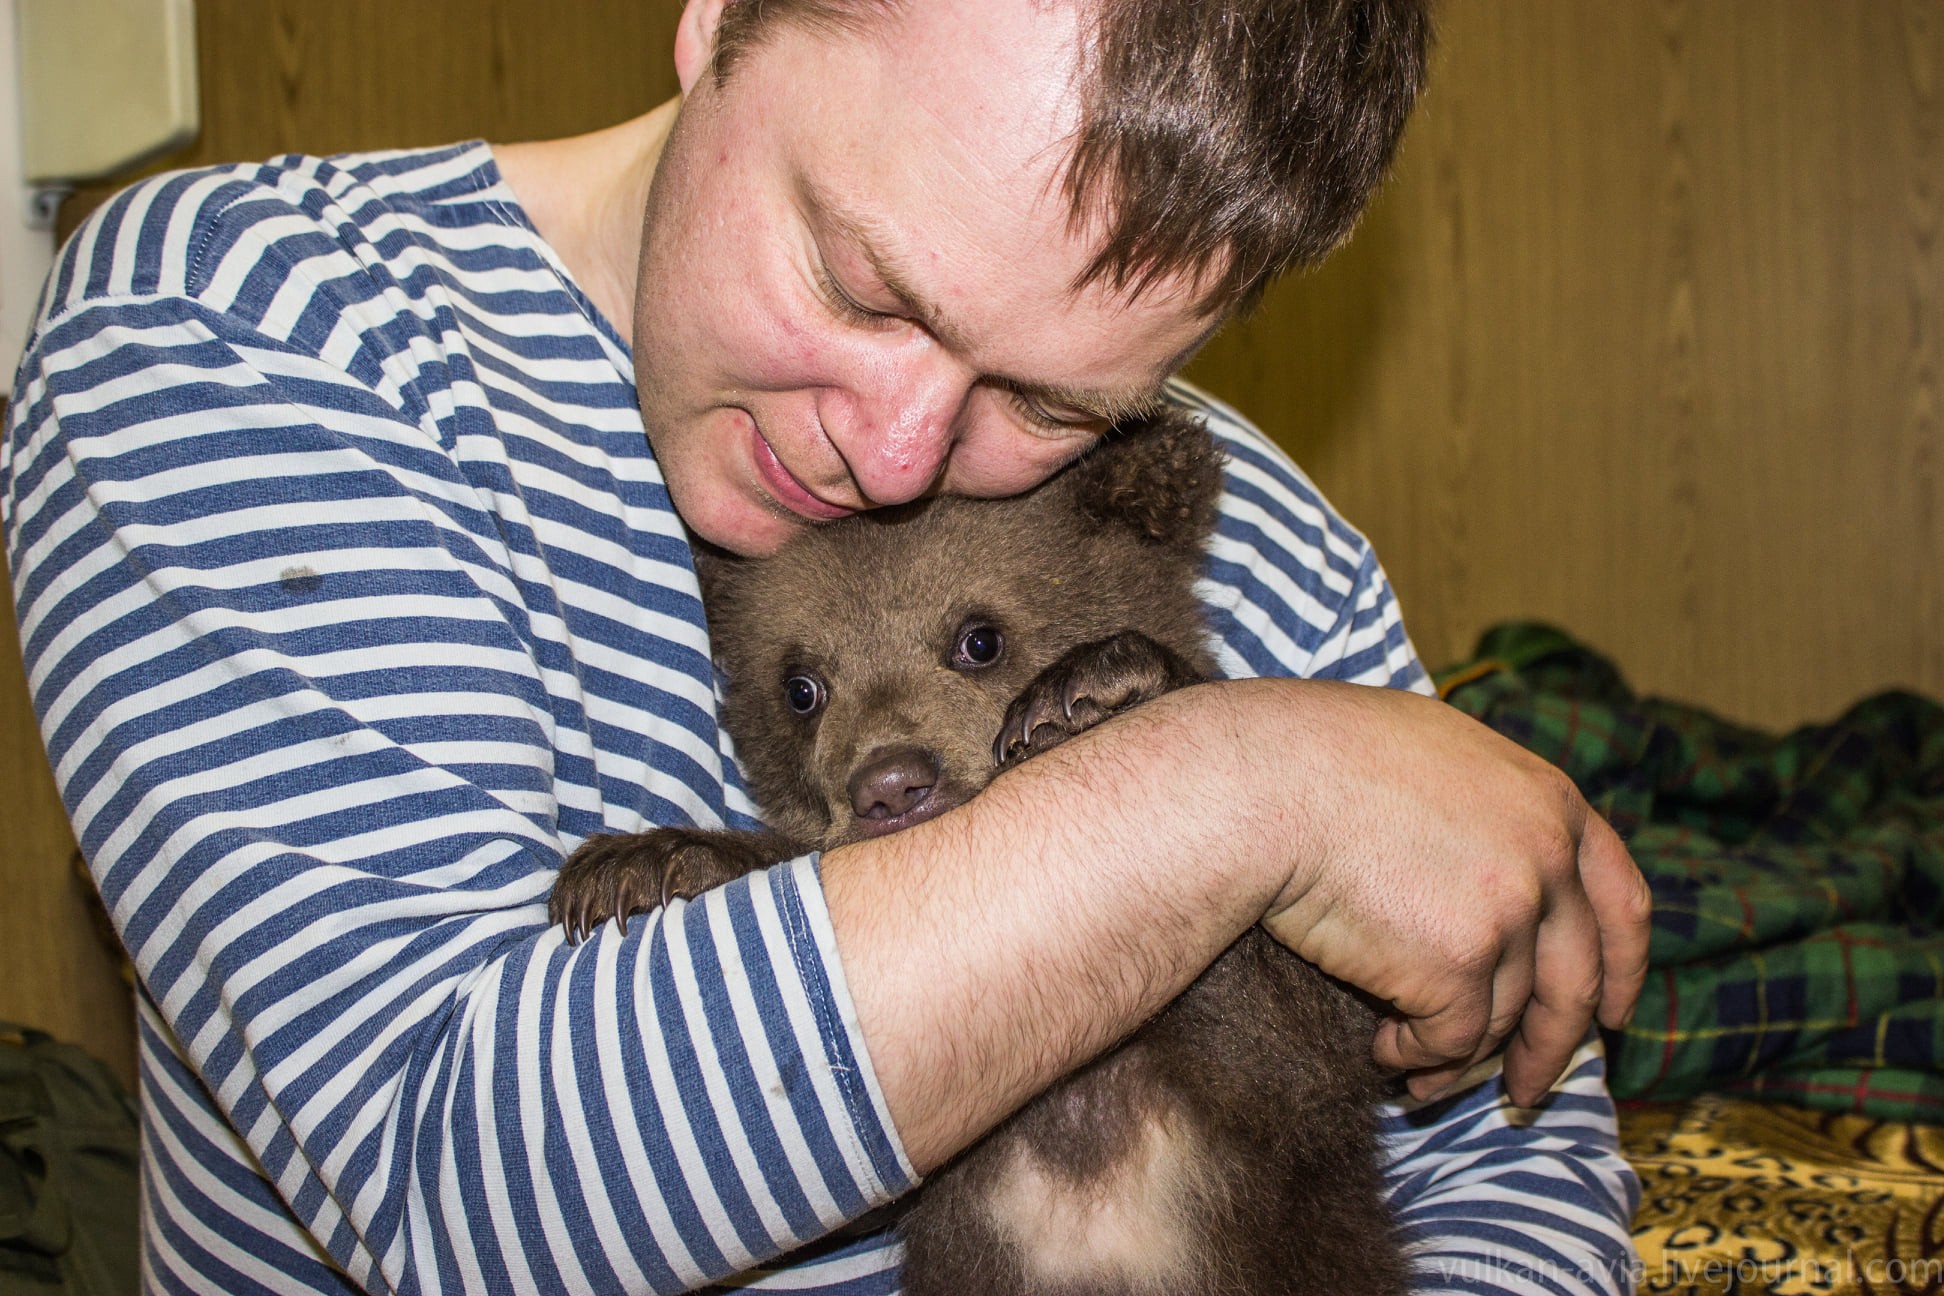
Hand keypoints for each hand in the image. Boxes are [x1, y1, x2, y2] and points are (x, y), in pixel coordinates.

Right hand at [1244, 680, 1651, 1106]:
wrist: (1263, 786)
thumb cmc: (1316, 757)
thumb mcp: (1432, 752)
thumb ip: (1484, 804)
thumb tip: (1490, 854)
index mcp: (1549, 800)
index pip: (1622, 898)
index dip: (1622, 966)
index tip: (1613, 1013)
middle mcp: (1546, 857)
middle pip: (1575, 979)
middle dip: (1551, 1046)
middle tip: (1528, 1089)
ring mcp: (1508, 913)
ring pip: (1503, 1018)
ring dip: (1461, 1057)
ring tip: (1420, 1074)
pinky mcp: (1457, 966)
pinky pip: (1450, 1039)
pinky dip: (1417, 1056)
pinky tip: (1384, 1051)